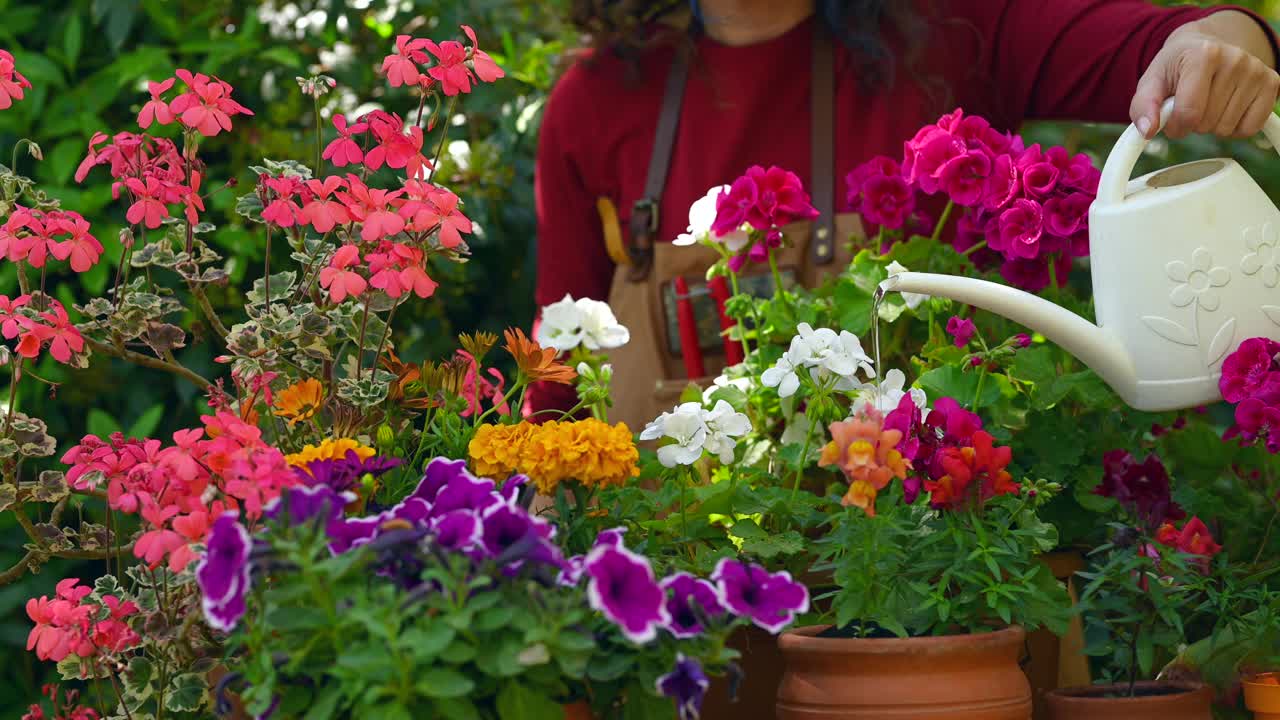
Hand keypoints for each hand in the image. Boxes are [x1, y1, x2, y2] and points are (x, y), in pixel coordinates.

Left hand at [1131, 14, 1279, 138]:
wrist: (1203, 46)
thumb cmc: (1175, 67)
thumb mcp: (1151, 82)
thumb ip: (1143, 106)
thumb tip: (1147, 130)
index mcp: (1203, 55)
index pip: (1188, 113)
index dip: (1175, 126)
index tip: (1171, 119)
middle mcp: (1235, 59)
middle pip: (1207, 123)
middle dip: (1193, 124)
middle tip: (1191, 104)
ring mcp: (1256, 70)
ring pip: (1226, 129)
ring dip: (1212, 125)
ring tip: (1208, 103)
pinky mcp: (1271, 83)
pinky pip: (1250, 129)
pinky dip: (1234, 128)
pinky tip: (1226, 108)